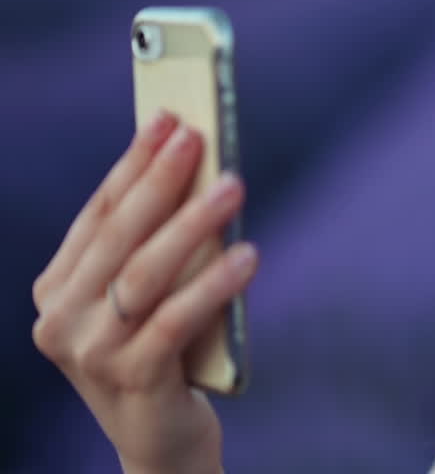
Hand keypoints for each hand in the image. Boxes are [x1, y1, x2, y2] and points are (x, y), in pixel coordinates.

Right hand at [31, 111, 256, 473]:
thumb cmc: (165, 353)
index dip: (132, 164)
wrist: (162, 442)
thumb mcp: (151, 296)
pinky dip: (213, 285)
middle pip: (119, 237)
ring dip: (191, 224)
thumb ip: (159, 246)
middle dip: (160, 180)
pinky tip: (248, 255)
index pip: (98, 214)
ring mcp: (91, 354)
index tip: (166, 119)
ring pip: (144, 275)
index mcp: (59, 290)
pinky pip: (176, 321)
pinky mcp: (132, 381)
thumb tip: (200, 172)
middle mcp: (62, 320)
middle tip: (198, 138)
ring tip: (234, 187)